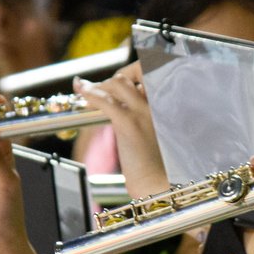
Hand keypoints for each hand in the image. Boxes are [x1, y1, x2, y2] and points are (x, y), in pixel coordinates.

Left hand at [76, 64, 168, 197]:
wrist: (160, 184)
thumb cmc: (155, 161)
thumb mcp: (154, 130)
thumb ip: (142, 111)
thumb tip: (117, 98)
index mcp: (169, 102)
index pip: (152, 71)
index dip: (133, 70)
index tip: (120, 76)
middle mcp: (161, 102)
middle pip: (136, 70)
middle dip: (115, 76)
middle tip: (99, 86)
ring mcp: (146, 112)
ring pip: (118, 82)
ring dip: (100, 86)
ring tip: (86, 91)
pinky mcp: (130, 124)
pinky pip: (106, 102)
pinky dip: (91, 95)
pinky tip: (83, 93)